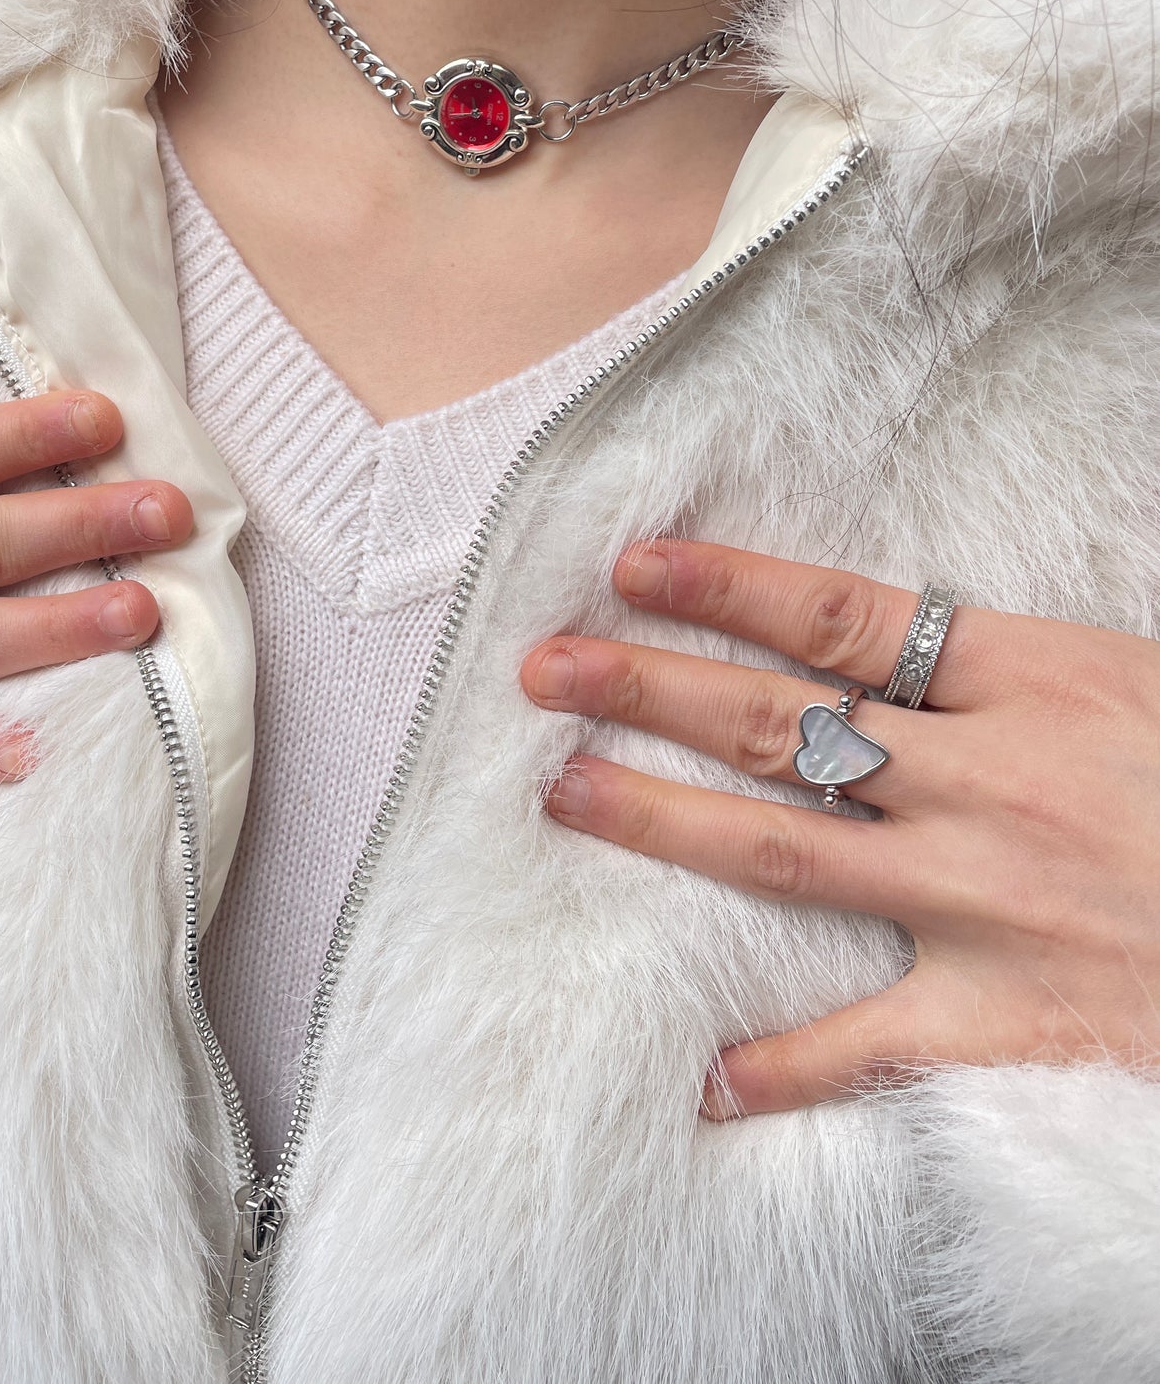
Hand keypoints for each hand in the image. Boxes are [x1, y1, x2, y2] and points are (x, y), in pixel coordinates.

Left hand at [520, 538, 1159, 1116]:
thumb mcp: (1139, 683)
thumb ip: (1017, 667)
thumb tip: (901, 636)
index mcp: (1031, 681)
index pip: (837, 617)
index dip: (723, 585)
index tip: (629, 565)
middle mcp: (988, 783)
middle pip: (782, 723)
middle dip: (650, 688)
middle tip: (544, 669)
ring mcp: (989, 903)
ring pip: (787, 851)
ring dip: (663, 821)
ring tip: (567, 792)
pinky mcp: (1011, 1017)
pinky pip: (873, 1044)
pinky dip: (787, 1067)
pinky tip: (707, 1079)